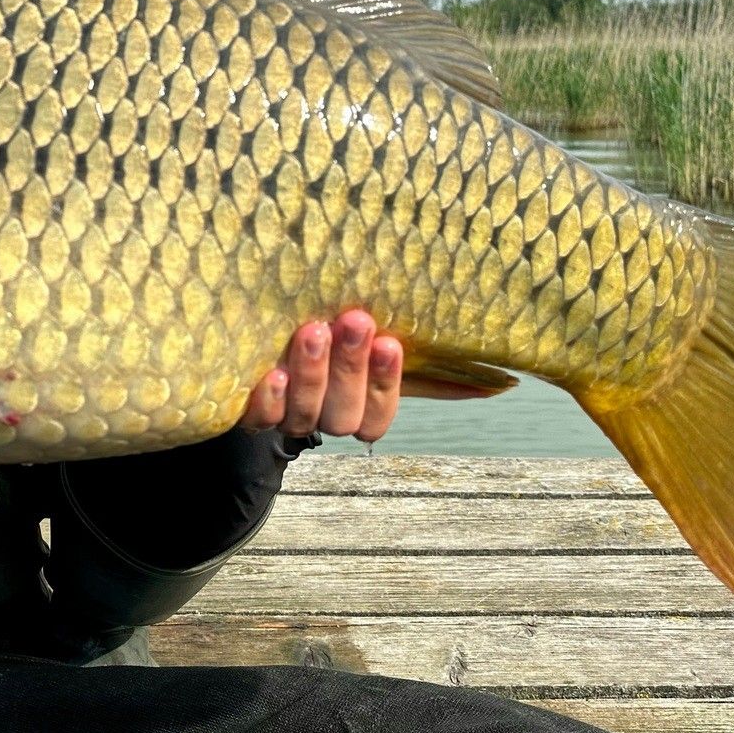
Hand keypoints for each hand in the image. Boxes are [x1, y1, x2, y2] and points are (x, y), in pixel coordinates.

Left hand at [238, 310, 401, 442]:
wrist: (260, 316)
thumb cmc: (325, 315)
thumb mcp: (358, 320)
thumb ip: (396, 324)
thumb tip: (481, 338)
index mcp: (356, 404)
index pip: (378, 414)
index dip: (384, 384)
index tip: (389, 343)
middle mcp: (323, 415)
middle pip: (344, 415)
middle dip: (351, 368)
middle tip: (355, 322)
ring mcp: (287, 415)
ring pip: (306, 415)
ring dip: (313, 374)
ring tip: (314, 332)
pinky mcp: (252, 410)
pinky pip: (262, 417)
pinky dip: (271, 399)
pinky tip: (275, 374)